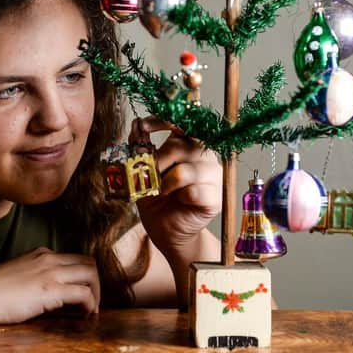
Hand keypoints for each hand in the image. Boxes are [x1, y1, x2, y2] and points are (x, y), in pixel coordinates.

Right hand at [0, 247, 99, 352]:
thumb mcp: (16, 276)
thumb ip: (34, 278)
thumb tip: (45, 295)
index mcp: (40, 254)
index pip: (74, 258)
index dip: (83, 276)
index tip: (83, 293)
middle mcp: (48, 259)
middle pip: (88, 263)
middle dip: (96, 282)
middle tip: (93, 302)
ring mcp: (51, 273)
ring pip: (91, 274)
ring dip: (97, 293)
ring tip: (91, 311)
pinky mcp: (51, 290)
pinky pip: (84, 293)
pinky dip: (91, 304)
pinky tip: (87, 316)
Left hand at [130, 117, 221, 256]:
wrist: (166, 231)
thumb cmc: (157, 200)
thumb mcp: (143, 172)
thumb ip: (141, 148)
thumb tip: (136, 124)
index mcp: (188, 145)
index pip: (182, 123)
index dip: (163, 121)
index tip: (143, 126)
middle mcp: (205, 156)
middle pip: (183, 145)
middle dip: (159, 160)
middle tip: (149, 175)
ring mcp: (214, 176)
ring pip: (188, 170)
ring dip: (167, 183)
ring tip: (162, 192)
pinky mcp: (215, 198)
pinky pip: (196, 191)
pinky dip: (180, 197)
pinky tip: (179, 201)